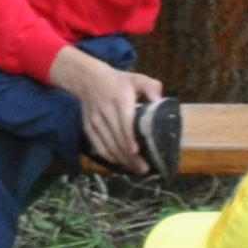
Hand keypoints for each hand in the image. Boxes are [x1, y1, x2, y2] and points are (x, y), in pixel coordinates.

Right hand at [54, 47, 155, 171]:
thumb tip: (159, 101)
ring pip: (108, 145)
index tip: (137, 152)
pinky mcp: (88, 128)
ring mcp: (95, 122)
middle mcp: (106, 112)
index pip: (125, 124)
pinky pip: (98, 146)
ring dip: (121, 160)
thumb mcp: (137, 78)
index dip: (130, 140)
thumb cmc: (118, 81)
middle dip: (130, 156)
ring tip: (134, 169)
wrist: (88, 79)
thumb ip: (151, 87)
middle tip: (144, 169)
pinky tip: (118, 163)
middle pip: (117, 139)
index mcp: (120, 100)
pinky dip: (108, 157)